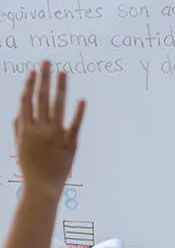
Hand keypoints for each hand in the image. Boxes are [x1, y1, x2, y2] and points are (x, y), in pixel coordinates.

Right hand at [14, 62, 83, 196]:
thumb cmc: (30, 165)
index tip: (32, 71)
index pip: (27, 101)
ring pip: (58, 107)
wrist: (42, 186)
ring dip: (60, 88)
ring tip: (62, 72)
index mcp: (26, 128)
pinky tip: (82, 100)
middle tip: (47, 61)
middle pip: (42, 99)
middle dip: (44, 79)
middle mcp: (40, 129)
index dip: (29, 85)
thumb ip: (19, 126)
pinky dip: (78, 112)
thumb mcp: (20, 145)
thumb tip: (19, 110)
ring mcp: (55, 136)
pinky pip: (75, 125)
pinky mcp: (70, 143)